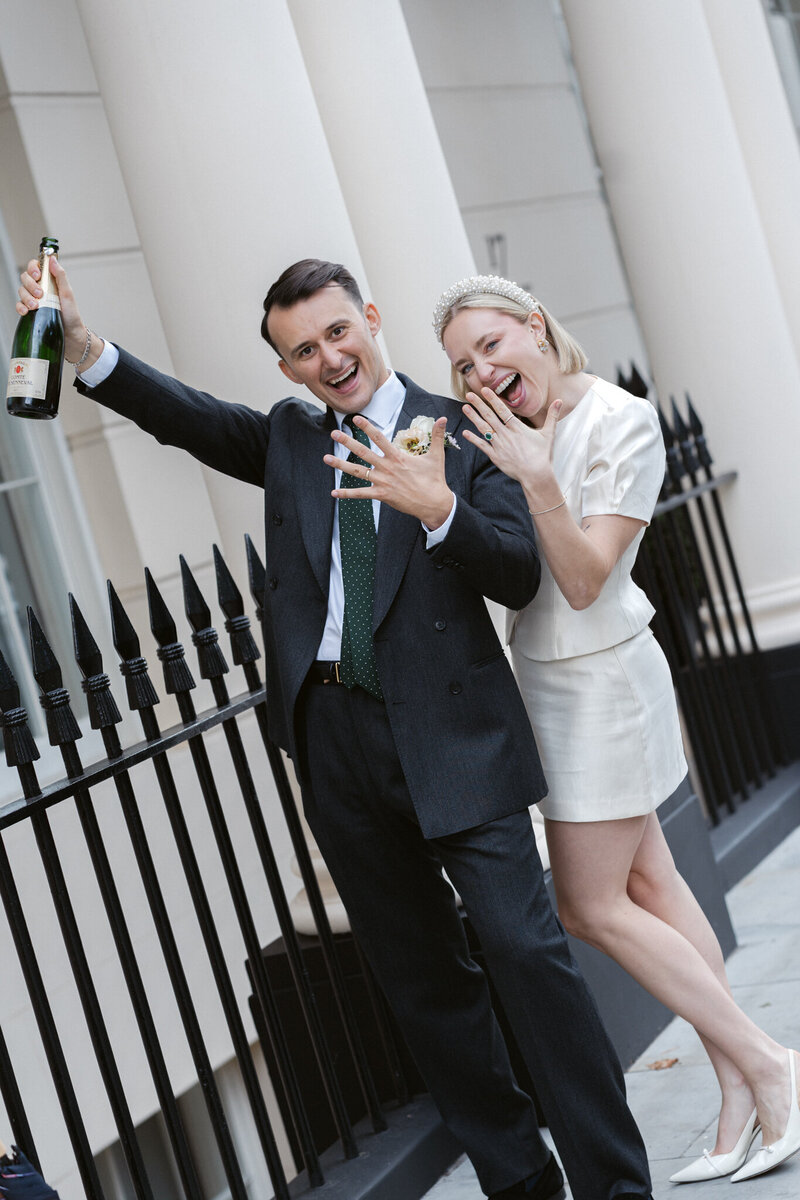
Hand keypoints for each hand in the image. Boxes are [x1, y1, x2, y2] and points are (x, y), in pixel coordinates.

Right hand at [17, 255, 95, 366]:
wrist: (71, 337)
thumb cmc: (72, 316)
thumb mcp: (68, 294)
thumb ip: (60, 276)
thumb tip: (52, 258)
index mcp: (49, 282)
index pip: (36, 267)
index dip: (33, 267)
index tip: (38, 274)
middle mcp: (40, 289)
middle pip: (25, 278)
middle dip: (31, 284)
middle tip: (40, 294)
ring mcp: (34, 300)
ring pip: (21, 291)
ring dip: (26, 297)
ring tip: (36, 306)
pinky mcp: (30, 312)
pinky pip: (19, 305)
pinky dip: (20, 307)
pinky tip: (26, 312)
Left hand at [324, 415, 453, 528]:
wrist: (434, 503)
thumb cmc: (435, 479)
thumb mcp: (437, 455)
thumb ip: (437, 436)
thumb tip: (444, 418)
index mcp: (398, 456)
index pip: (379, 438)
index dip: (366, 427)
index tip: (355, 418)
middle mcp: (387, 467)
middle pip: (363, 452)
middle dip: (347, 442)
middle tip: (334, 433)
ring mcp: (383, 482)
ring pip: (358, 472)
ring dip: (341, 465)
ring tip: (326, 459)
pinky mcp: (382, 495)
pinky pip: (361, 494)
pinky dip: (347, 493)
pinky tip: (334, 492)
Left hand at [462, 387, 560, 488]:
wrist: (536, 475)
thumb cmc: (543, 455)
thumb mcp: (549, 434)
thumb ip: (552, 416)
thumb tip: (560, 401)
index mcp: (517, 428)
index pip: (502, 410)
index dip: (492, 399)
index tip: (484, 390)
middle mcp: (506, 435)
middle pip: (489, 416)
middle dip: (479, 404)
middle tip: (469, 394)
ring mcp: (499, 446)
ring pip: (484, 429)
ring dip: (473, 418)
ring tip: (464, 408)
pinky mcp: (495, 457)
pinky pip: (482, 446)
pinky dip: (473, 439)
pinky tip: (465, 432)